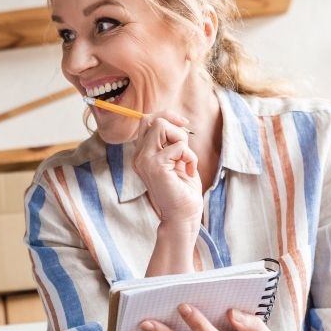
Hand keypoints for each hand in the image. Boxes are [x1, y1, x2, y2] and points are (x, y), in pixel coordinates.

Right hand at [132, 110, 201, 228]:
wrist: (183, 215)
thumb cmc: (183, 189)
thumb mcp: (177, 158)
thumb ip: (172, 141)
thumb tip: (177, 121)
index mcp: (142, 154)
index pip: (146, 120)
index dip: (166, 116)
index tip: (183, 124)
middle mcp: (139, 156)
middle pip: (152, 120)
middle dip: (175, 127)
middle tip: (185, 147)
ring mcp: (144, 160)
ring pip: (162, 127)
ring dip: (182, 140)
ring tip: (186, 160)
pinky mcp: (155, 166)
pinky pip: (179, 146)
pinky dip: (191, 157)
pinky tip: (189, 172)